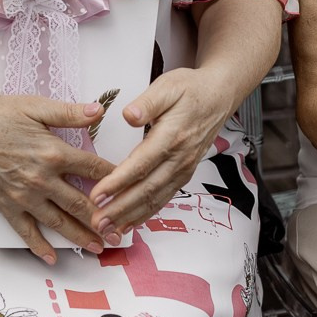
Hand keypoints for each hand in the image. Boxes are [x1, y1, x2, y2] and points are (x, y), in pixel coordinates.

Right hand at [0, 94, 116, 265]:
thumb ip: (67, 112)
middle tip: (124, 232)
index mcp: (53, 152)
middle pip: (82, 204)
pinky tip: (53, 258)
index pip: (94, 169)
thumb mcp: (32, 106)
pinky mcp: (7, 207)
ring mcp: (25, 197)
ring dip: (82, 237)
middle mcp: (42, 180)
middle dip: (105, 220)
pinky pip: (27, 232)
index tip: (134, 188)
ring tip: (100, 247)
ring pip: (60, 223)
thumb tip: (98, 111)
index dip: (117, 178)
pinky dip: (40, 247)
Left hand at [88, 68, 234, 237]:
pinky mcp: (184, 174)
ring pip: (155, 199)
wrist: (219, 96)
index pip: (141, 164)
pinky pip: (163, 199)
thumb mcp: (167, 86)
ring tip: (108, 230)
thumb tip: (129, 116)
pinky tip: (128, 224)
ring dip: (130, 217)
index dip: (118, 182)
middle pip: (147, 189)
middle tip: (97, 222)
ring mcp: (183, 169)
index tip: (97, 195)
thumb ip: (147, 102)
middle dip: (120, 208)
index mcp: (172, 136)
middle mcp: (180, 158)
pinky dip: (145, 214)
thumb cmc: (190, 89)